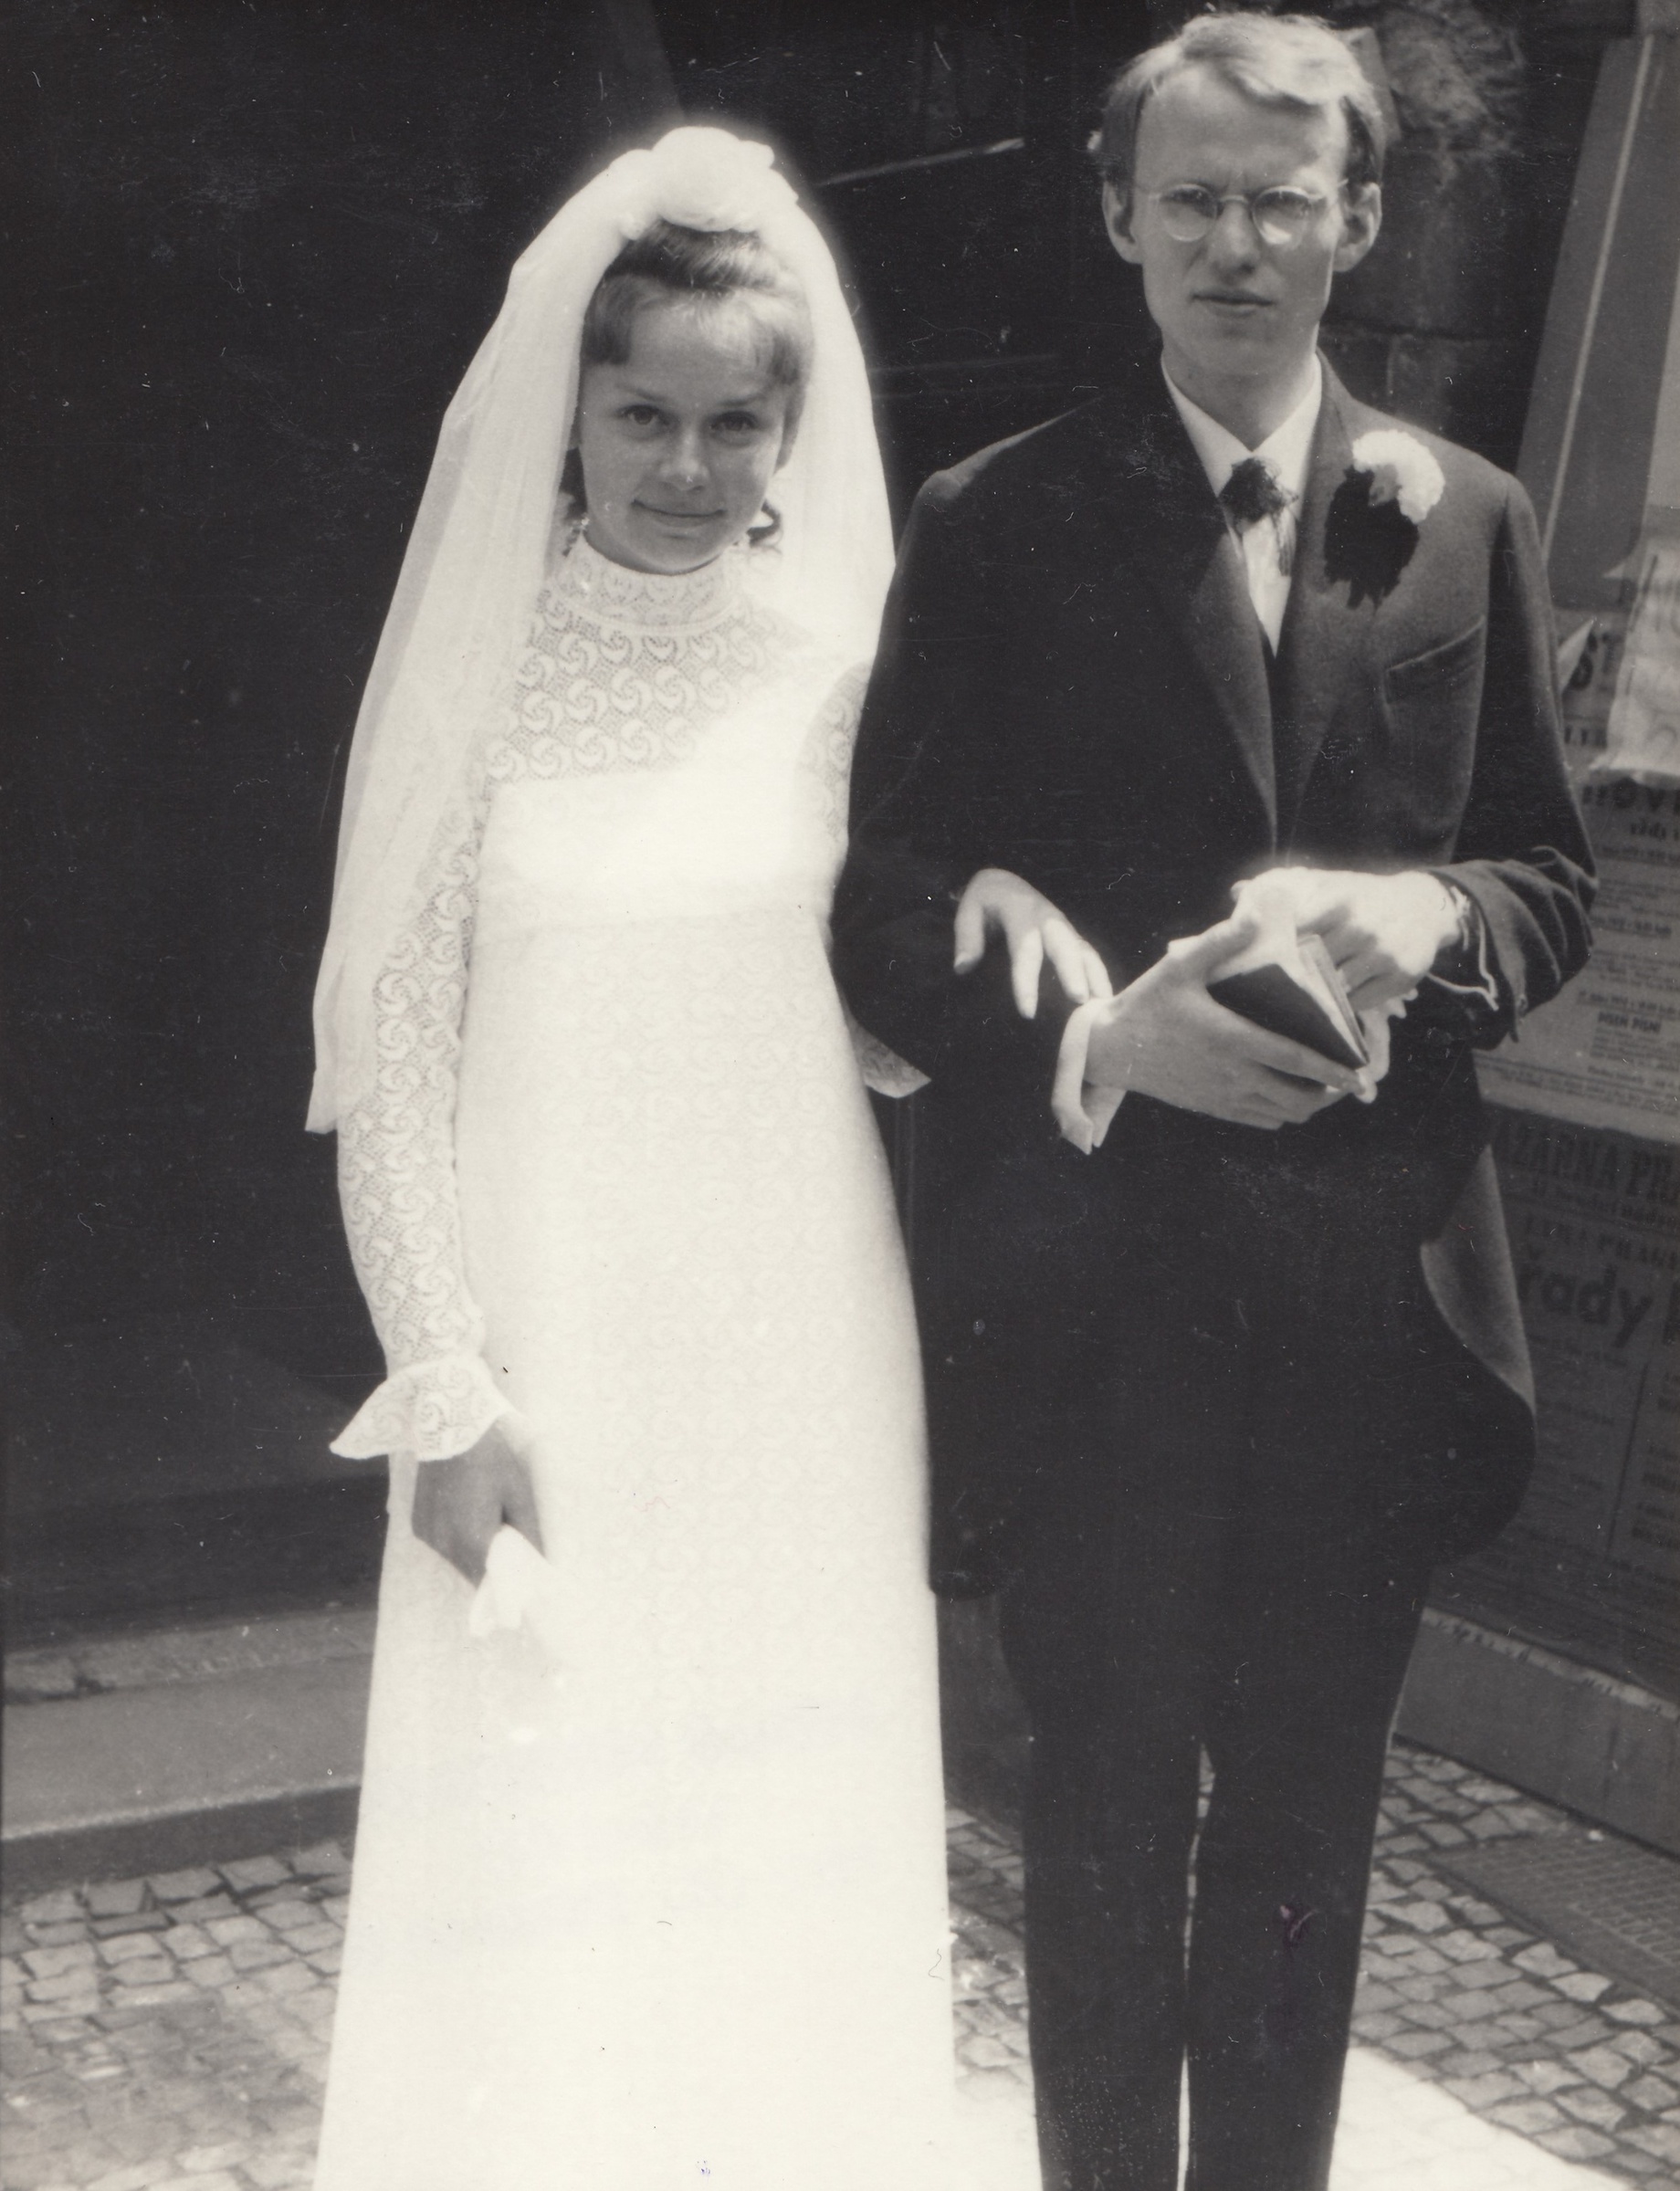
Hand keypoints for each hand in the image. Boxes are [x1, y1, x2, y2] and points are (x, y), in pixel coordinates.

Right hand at [412, 1418, 542, 1585]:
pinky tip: (464, 1516)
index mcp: (472, 1541)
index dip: (503, 1581)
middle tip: (506, 1549)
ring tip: (485, 1528)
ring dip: (469, 1553)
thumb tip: (542, 1562)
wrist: (452, 1428)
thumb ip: (530, 1534)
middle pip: (470, 1573)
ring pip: (453, 1559)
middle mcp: (444, 1544)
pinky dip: (453, 1539)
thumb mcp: (519, 1495)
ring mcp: (428, 1534)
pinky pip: (440, 1543)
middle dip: (488, 1567)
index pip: (488, 1581)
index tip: (516, 1576)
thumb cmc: (493, 1460)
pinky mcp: (417, 1523)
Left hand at [954, 868, 1111, 1018]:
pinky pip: (1089, 955)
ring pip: (1084, 951)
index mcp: (1021, 913)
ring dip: (1095, 977)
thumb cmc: (986, 902)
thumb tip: (963, 967)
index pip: (1025, 950)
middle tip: (1080, 1001)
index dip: (1026, 982)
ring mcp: (1064, 928)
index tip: (1027, 1013)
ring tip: (1102, 1006)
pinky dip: (1100, 976)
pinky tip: (1105, 1000)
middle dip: (1073, 973)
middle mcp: (1048, 920)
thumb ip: (966, 938)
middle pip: (1065, 947)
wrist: (1006, 883)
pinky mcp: (1072, 937)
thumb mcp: (968, 911)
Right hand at [1081, 909, 1366, 1130]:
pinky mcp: (1212, 1108)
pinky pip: (1260, 1120)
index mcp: (1231, 1038)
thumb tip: (1256, 917)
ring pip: (1282, 1114)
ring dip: (1310, 1104)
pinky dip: (1283, 1113)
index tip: (1359, 1070)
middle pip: (1298, 1097)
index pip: (1295, 1060)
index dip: (1332, 1068)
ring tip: (1325, 1087)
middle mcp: (1232, 1075)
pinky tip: (1288, 1095)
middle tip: (1348, 1077)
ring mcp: (1222, 1096)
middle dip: (1331, 1092)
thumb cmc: (1148, 1002)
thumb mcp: (1180, 966)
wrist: (1111, 1048)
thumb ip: (1219, 942)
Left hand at [1237, 866, 1459, 1012]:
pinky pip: (1359, 1003)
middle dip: (1289, 980)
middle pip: (1311, 966)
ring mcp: (1382, 954)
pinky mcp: (1400, 977)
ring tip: (1291, 1007)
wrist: (1423, 906)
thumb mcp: (1330, 885)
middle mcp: (1361, 927)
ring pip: (1335, 988)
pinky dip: (1342, 1007)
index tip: (1252, 966)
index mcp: (1338, 901)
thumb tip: (1236, 892)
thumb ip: (1283, 891)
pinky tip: (1327, 1009)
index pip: (1292, 933)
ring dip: (1315, 998)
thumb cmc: (1363, 898)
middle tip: (1264, 995)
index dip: (1272, 952)